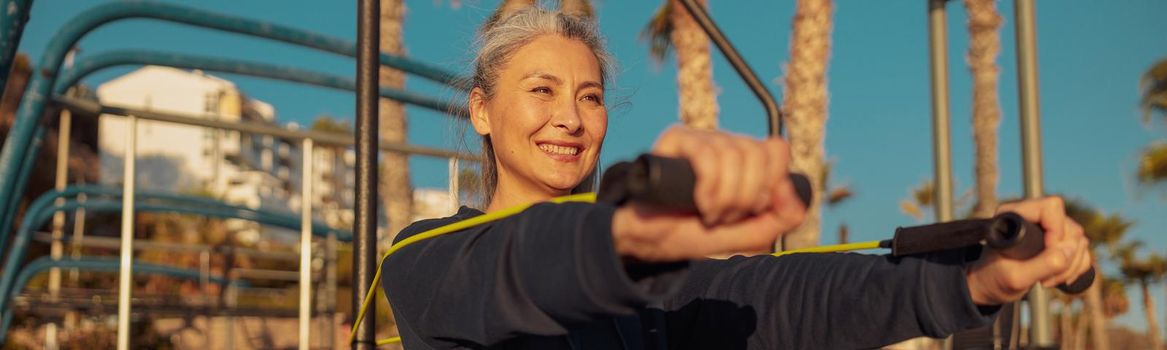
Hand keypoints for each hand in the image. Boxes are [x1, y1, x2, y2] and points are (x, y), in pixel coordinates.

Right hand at [610, 125, 806, 261]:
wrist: (653, 241)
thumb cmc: (699, 235)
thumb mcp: (750, 235)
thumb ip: (782, 217)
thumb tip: (789, 188)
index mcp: (748, 161)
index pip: (776, 149)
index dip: (771, 181)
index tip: (754, 208)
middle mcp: (727, 144)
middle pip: (757, 153)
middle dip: (746, 196)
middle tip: (727, 217)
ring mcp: (702, 139)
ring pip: (733, 155)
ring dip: (725, 198)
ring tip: (710, 215)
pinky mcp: (678, 139)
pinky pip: (708, 156)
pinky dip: (709, 188)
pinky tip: (700, 204)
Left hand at [965, 196, 1092, 304]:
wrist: (992, 286)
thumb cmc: (995, 278)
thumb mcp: (1016, 277)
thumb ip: (1043, 264)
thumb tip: (1071, 250)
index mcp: (1013, 214)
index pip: (1051, 207)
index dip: (1056, 232)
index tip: (1046, 255)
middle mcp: (1033, 215)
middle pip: (1071, 227)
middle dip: (1064, 258)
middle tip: (1043, 279)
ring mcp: (1048, 227)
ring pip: (1079, 241)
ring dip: (1070, 267)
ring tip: (1046, 281)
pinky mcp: (1058, 240)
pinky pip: (1083, 251)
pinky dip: (1076, 268)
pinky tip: (1057, 279)